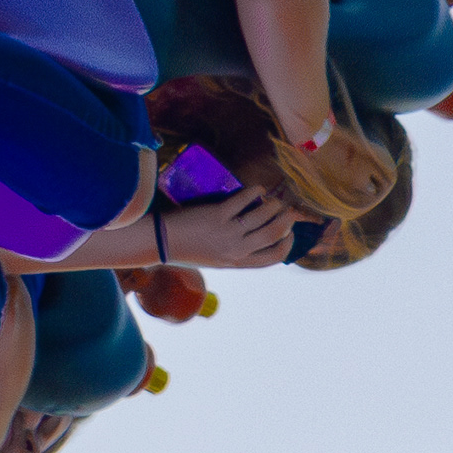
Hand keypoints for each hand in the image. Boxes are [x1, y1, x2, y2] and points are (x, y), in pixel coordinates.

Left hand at [164, 185, 299, 269]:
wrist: (162, 242)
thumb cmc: (188, 251)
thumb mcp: (217, 261)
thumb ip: (237, 253)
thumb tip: (257, 239)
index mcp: (237, 263)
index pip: (274, 257)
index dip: (288, 244)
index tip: (290, 233)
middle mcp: (236, 249)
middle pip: (274, 234)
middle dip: (287, 220)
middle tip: (290, 210)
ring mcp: (227, 232)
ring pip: (263, 216)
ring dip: (273, 205)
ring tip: (274, 199)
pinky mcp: (218, 214)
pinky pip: (244, 200)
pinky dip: (255, 192)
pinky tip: (258, 189)